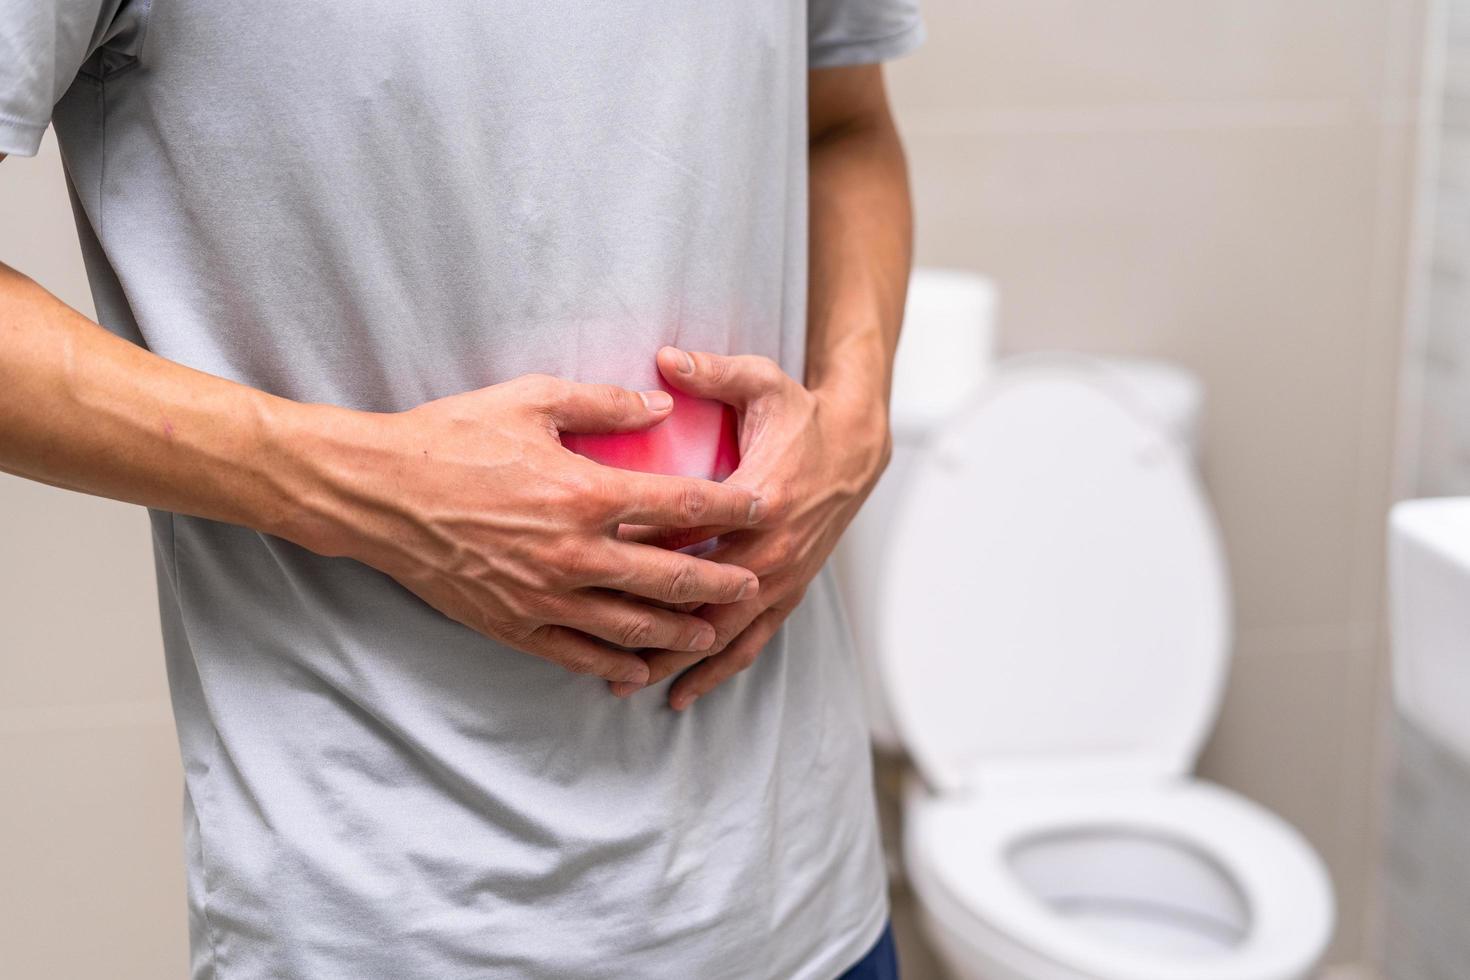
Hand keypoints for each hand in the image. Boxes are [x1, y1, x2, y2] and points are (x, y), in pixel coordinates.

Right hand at [297, 374, 764, 684]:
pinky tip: (640, 668)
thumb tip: (661, 405)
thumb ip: (604, 404)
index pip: (680, 504)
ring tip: (711, 632)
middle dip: (718, 582)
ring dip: (678, 631)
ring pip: (631, 625)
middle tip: (753, 582)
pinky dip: (614, 664)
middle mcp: (574, 552)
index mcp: (586, 493)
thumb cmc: (451, 438)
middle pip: (669, 576)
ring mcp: (544, 595)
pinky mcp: (513, 623)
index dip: (729, 506)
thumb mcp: (531, 400)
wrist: (377, 494)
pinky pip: (577, 654)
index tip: (762, 507)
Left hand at [610, 347, 889, 708]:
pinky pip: (751, 640)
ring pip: (723, 632)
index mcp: (759, 498)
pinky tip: (682, 694)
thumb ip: (713, 371)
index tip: (590, 568)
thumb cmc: (800, 413)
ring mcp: (783, 576)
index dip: (639, 553)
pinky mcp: (788, 591)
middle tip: (591, 645)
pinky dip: (717, 670)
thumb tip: (664, 356)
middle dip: (648, 628)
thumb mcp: (763, 381)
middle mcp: (772, 548)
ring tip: (626, 687)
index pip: (688, 533)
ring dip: (675, 661)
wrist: (858, 446)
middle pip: (700, 599)